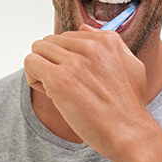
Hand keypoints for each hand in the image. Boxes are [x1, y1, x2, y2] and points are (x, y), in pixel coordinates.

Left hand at [24, 25, 150, 159]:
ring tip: (55, 89)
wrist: (130, 133)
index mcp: (106, 40)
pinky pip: (31, 63)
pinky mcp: (60, 79)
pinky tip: (48, 92)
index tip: (76, 77)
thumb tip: (83, 27)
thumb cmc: (128, 106)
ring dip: (41, 69)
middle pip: (50, 41)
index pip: (68, 36)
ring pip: (38, 49)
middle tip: (65, 85)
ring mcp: (75, 62)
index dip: (67, 57)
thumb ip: (109, 42)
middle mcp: (90, 46)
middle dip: (52, 62)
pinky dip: (32, 77)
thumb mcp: (130, 65)